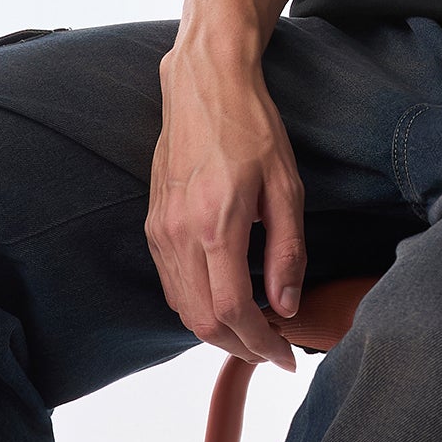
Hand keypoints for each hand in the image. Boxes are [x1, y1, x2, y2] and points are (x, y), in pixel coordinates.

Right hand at [145, 39, 305, 368]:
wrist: (205, 85)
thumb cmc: (251, 127)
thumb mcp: (286, 185)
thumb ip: (287, 251)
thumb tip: (286, 306)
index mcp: (216, 225)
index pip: (234, 311)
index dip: (262, 344)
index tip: (286, 356)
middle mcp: (179, 234)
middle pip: (203, 322)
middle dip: (241, 347)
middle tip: (275, 349)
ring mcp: (160, 231)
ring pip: (183, 309)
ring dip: (218, 331)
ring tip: (256, 329)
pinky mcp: (153, 224)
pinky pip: (172, 284)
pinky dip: (198, 306)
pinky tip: (226, 299)